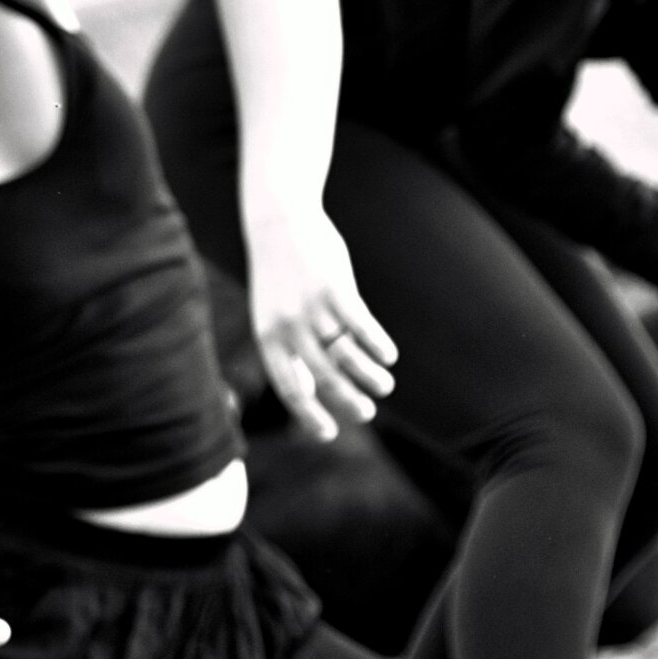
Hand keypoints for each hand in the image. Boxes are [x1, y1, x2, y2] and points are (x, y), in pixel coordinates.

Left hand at [248, 207, 397, 440]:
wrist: (278, 224)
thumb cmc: (279, 278)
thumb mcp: (273, 316)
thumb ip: (288, 351)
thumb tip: (306, 391)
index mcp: (268, 338)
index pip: (289, 388)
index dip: (309, 415)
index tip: (329, 434)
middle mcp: (288, 327)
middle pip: (323, 377)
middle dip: (348, 402)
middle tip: (367, 414)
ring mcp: (312, 307)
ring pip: (347, 355)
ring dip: (370, 377)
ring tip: (384, 386)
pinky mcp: (335, 287)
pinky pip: (362, 325)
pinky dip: (378, 345)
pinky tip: (389, 356)